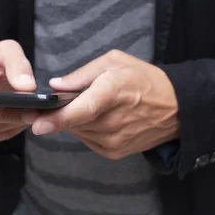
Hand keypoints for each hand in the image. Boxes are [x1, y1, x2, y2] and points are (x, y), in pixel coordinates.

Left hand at [32, 50, 179, 159]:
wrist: (176, 109)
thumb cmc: (144, 80)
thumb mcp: (115, 62)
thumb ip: (82, 73)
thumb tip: (55, 86)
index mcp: (114, 92)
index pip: (82, 109)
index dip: (58, 118)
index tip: (38, 124)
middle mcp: (113, 120)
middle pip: (73, 121)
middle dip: (58, 114)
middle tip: (48, 105)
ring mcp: (114, 139)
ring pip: (77, 131)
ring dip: (75, 120)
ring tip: (91, 105)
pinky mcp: (114, 151)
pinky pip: (87, 139)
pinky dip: (86, 129)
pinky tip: (99, 117)